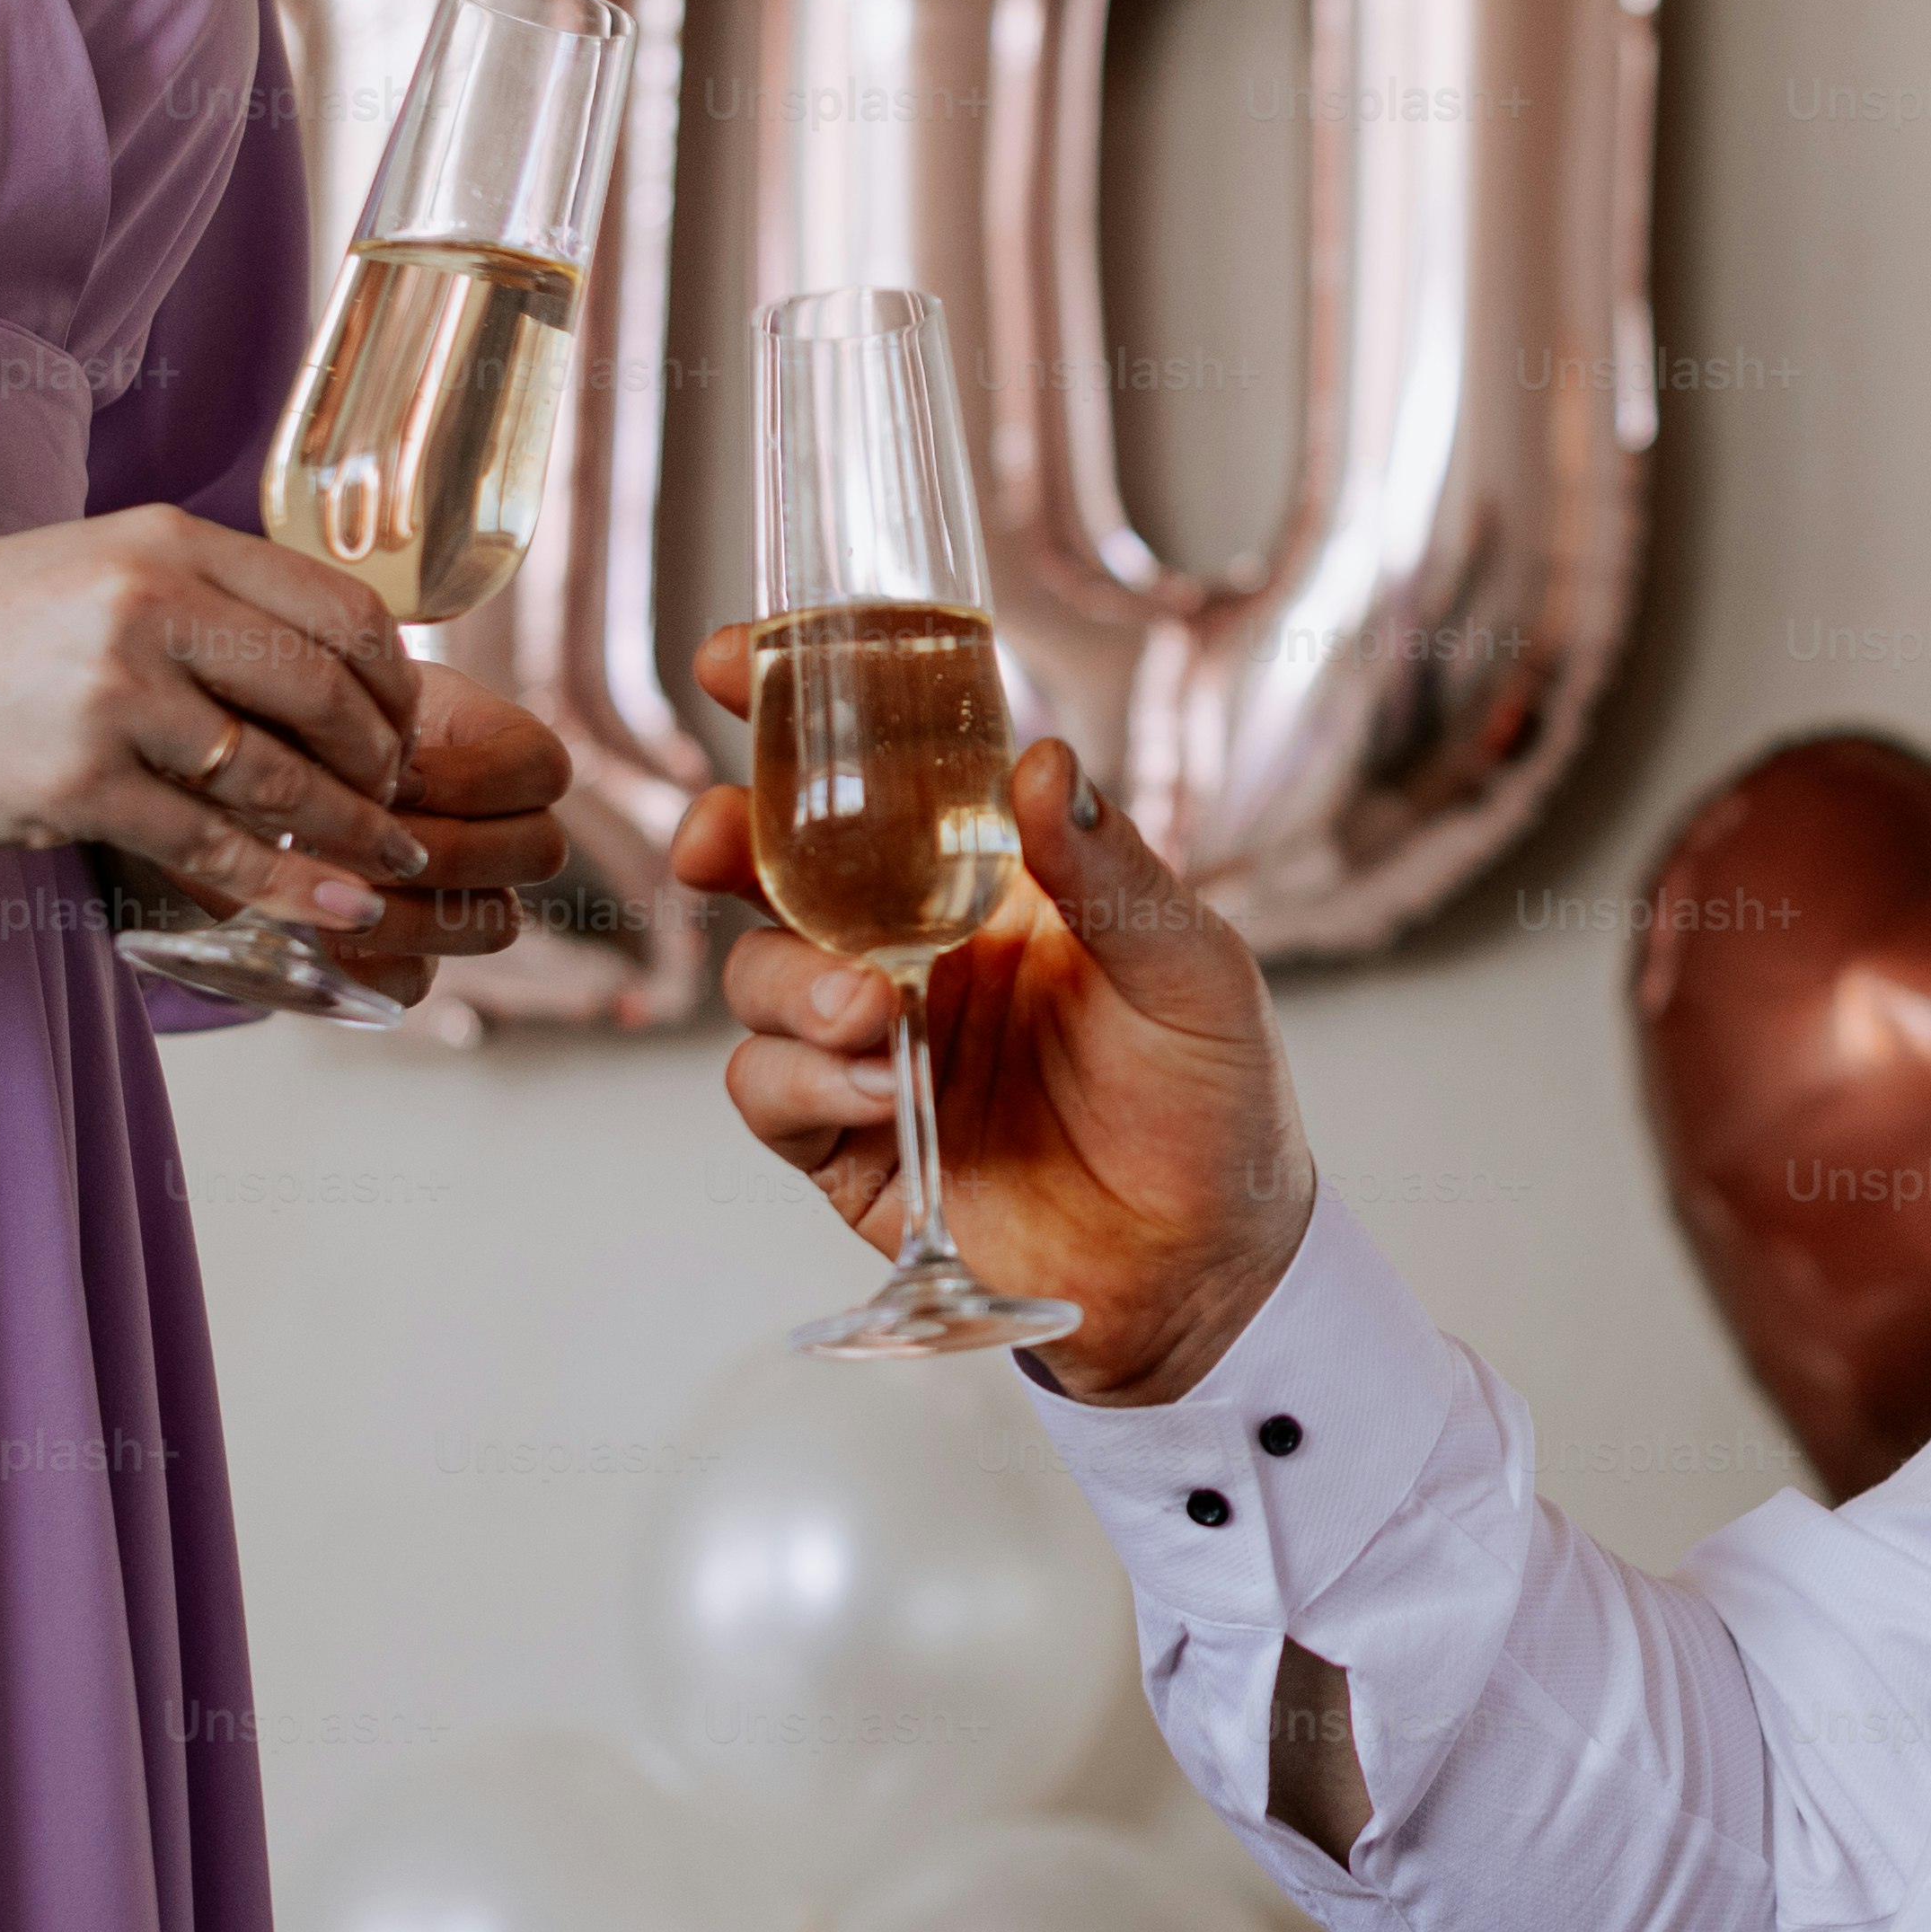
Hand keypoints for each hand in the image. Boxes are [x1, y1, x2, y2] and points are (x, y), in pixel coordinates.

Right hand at [0, 504, 428, 926]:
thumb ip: (202, 601)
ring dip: (354, 834)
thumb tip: (330, 667)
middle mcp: (149, 606)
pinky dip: (284, 887)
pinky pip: (212, 848)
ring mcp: (111, 697)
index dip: (394, 678)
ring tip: (389, 865)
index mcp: (166, 542)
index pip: (340, 608)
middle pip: (328, 694)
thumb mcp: (92, 568)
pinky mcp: (72, 785)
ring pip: (282, 780)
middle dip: (384, 763)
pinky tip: (333, 908)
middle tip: (403, 803)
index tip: (406, 724)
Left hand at [125, 664, 570, 1007]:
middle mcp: (503, 829)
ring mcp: (466, 898)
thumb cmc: (295, 710)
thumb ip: (365, 719)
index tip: (396, 771)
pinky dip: (367, 958)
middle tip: (367, 834)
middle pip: (541, 852)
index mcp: (500, 750)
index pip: (544, 770)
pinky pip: (417, 980)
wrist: (239, 760)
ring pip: (493, 924)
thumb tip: (387, 777)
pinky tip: (316, 922)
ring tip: (335, 882)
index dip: (479, 779)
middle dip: (448, 847)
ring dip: (411, 909)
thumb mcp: (332, 690)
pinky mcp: (409, 956)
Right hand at [672, 623, 1310, 1403]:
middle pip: (780, 866)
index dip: (798, 712)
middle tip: (718, 838)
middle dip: (726, 838)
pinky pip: (772, 1089)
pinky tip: (881, 1092)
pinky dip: (803, 1080)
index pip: (884, 772)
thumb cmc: (1212, 1100)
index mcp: (993, 880)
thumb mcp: (1188, 968)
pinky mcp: (850, 1143)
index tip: (731, 660)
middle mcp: (917, 948)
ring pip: (760, 976)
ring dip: (787, 979)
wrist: (1207, 1271)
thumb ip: (1109, 871)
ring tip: (868, 1009)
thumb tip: (1041, 760)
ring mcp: (875, 1043)